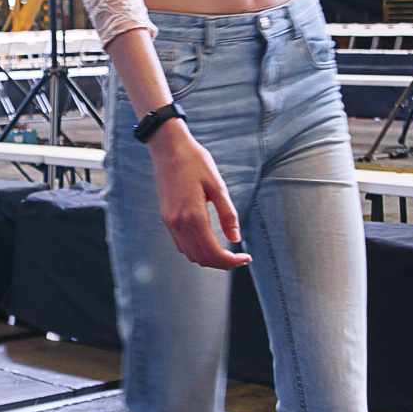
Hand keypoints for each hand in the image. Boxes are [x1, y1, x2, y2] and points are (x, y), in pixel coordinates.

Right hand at [147, 123, 250, 269]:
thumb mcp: (218, 186)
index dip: (231, 261)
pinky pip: (181, 244)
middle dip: (222, 263)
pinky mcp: (166, 218)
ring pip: (189, 254)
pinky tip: (208, 241)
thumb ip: (228, 214)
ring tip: (226, 252)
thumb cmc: (195, 162)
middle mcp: (179, 223)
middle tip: (239, 258)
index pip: (213, 252)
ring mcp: (170, 222)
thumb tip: (236, 239)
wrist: (168, 148)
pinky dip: (196, 249)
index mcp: (194, 216)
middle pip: (201, 259)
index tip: (246, 258)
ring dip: (208, 258)